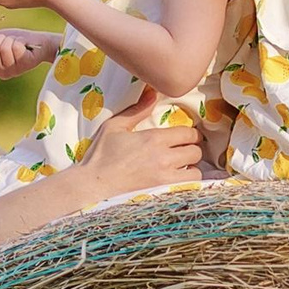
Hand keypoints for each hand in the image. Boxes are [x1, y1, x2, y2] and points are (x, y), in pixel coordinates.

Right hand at [0, 29, 62, 79]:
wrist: (40, 42)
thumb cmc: (19, 40)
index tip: (2, 41)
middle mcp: (1, 73)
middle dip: (2, 39)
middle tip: (12, 42)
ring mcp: (13, 71)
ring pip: (4, 48)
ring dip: (12, 40)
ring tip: (20, 44)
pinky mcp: (24, 65)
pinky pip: (15, 47)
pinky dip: (21, 41)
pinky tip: (26, 46)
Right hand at [78, 89, 203, 193]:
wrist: (92, 185)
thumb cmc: (100, 155)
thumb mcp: (114, 127)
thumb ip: (137, 110)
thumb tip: (153, 94)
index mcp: (154, 139)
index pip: (189, 133)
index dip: (191, 134)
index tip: (187, 137)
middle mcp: (163, 158)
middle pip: (196, 152)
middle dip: (192, 150)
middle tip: (184, 151)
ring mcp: (164, 178)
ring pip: (195, 173)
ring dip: (191, 169)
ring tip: (182, 168)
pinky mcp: (161, 194)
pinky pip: (187, 189)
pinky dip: (186, 185)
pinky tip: (177, 182)